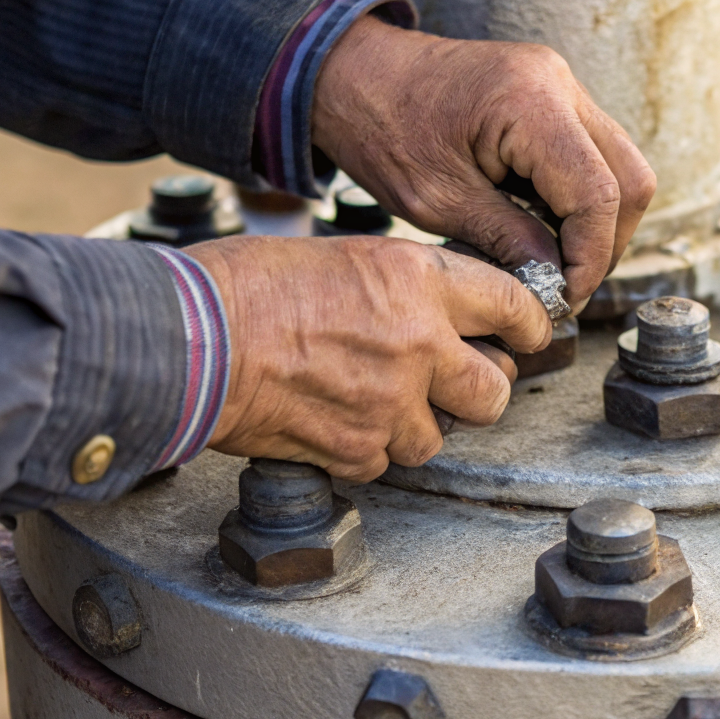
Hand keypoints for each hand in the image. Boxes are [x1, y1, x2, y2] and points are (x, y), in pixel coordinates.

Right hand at [189, 236, 550, 481]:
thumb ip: (404, 288)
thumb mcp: (345, 256)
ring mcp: (390, 404)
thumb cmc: (245, 285)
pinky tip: (334, 419)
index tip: (527, 335)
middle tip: (456, 382)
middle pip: (495, 389)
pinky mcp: (356, 450)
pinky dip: (367, 449)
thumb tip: (437, 312)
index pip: (515, 307)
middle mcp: (418, 343)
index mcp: (419, 281)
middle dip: (480, 389)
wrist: (190, 338)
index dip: (529, 326)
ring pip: (439, 437)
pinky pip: (384, 461)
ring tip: (372, 399)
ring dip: (416, 424)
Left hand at [312, 15, 656, 308]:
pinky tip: (537, 228)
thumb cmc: (379, 126)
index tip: (563, 297)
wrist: (350, 71)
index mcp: (530, 102)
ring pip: (618, 168)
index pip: (600, 194)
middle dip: (605, 243)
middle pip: (630, 179)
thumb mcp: (437, 200)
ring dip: (594, 223)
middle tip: (564, 286)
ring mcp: (561, 86)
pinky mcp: (551, 98)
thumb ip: (506, 239)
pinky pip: (589, 156)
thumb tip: (557, 284)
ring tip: (549, 263)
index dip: (590, 257)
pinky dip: (575, 200)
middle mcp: (559, 84)